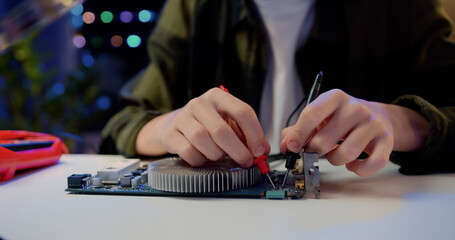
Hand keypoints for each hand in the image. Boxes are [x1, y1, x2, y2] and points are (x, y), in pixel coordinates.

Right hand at [136, 88, 269, 166]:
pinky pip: (188, 151)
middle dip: (238, 151)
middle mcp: (199, 104)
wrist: (175, 125)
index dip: (254, 134)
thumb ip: (247, 135)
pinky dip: (200, 159)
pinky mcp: (170, 133)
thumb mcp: (229, 123)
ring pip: (203, 140)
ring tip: (218, 155)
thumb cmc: (207, 125)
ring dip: (216, 154)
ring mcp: (182, 117)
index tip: (259, 151)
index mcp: (218, 97)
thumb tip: (262, 150)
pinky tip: (202, 157)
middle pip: (222, 130)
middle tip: (245, 161)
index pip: (242, 111)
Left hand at [280, 89, 428, 176]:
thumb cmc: (341, 119)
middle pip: (324, 140)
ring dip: (334, 160)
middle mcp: (355, 108)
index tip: (291, 148)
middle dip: (313, 152)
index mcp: (335, 98)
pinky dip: (358, 169)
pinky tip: (352, 164)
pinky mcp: (386, 141)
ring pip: (346, 154)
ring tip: (334, 154)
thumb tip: (285, 145)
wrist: (377, 117)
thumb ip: (298, 130)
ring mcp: (372, 124)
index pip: (311, 114)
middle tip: (313, 151)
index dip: (298, 135)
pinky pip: (370, 164)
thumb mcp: (319, 117)